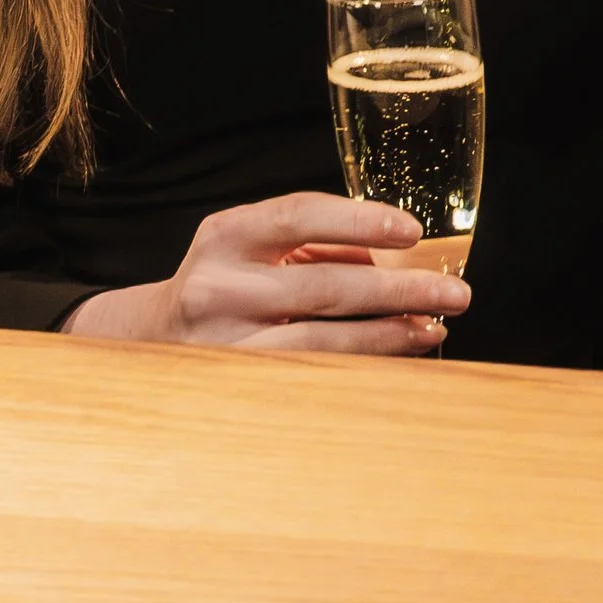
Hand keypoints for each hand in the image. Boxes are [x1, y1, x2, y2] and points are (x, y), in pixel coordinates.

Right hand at [63, 191, 471, 353]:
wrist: (148, 341)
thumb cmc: (223, 282)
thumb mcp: (255, 248)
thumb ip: (317, 246)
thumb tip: (394, 256)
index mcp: (226, 236)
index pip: (298, 216)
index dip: (359, 220)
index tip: (412, 231)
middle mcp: (218, 287)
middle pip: (323, 286)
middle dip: (398, 289)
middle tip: (454, 292)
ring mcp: (223, 344)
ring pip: (321, 341)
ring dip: (387, 334)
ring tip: (434, 326)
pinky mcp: (234, 386)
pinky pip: (309, 376)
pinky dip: (359, 366)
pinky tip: (395, 357)